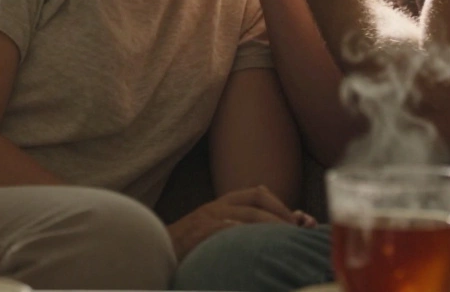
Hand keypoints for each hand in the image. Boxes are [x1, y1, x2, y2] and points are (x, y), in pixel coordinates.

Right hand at [166, 186, 313, 261]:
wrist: (149, 255)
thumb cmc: (187, 251)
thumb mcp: (214, 235)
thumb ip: (242, 230)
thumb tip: (286, 228)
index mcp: (219, 206)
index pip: (258, 193)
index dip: (282, 206)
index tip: (300, 223)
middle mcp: (214, 208)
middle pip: (257, 199)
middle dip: (282, 215)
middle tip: (298, 233)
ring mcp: (204, 221)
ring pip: (245, 215)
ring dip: (270, 226)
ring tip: (285, 242)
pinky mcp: (196, 236)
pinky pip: (223, 230)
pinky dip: (242, 234)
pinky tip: (254, 245)